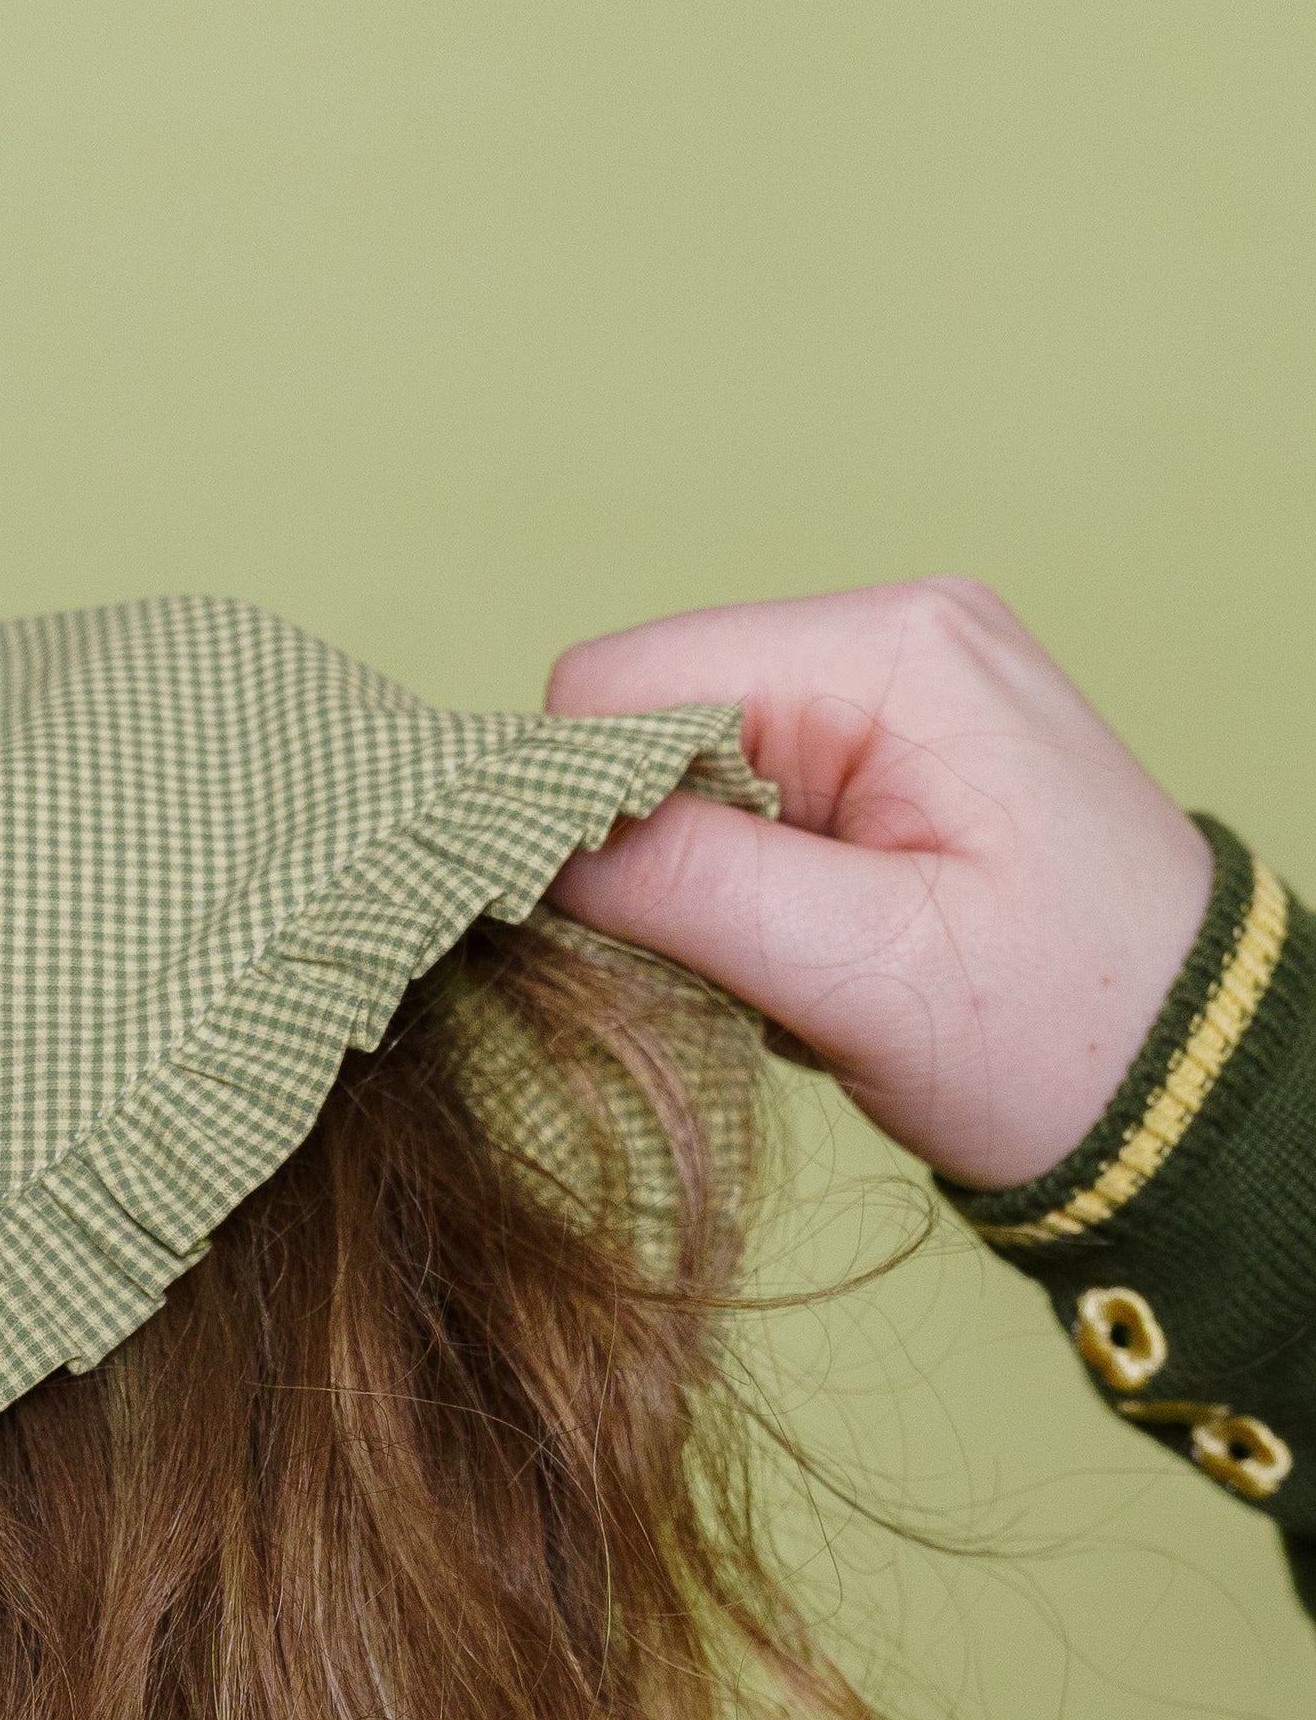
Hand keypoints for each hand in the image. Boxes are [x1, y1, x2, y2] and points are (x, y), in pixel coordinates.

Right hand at [539, 577, 1212, 1185]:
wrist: (1195, 1088)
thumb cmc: (1062, 1037)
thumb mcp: (862, 971)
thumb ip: (684, 885)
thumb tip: (524, 843)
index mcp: (886, 650)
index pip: (618, 683)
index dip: (581, 808)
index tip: (629, 930)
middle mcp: (888, 632)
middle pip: (644, 716)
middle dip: (649, 850)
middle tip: (741, 960)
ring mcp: (896, 688)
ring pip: (683, 768)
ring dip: (698, 881)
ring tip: (798, 962)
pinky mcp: (894, 752)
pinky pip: (744, 801)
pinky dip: (745, 888)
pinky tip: (818, 947)